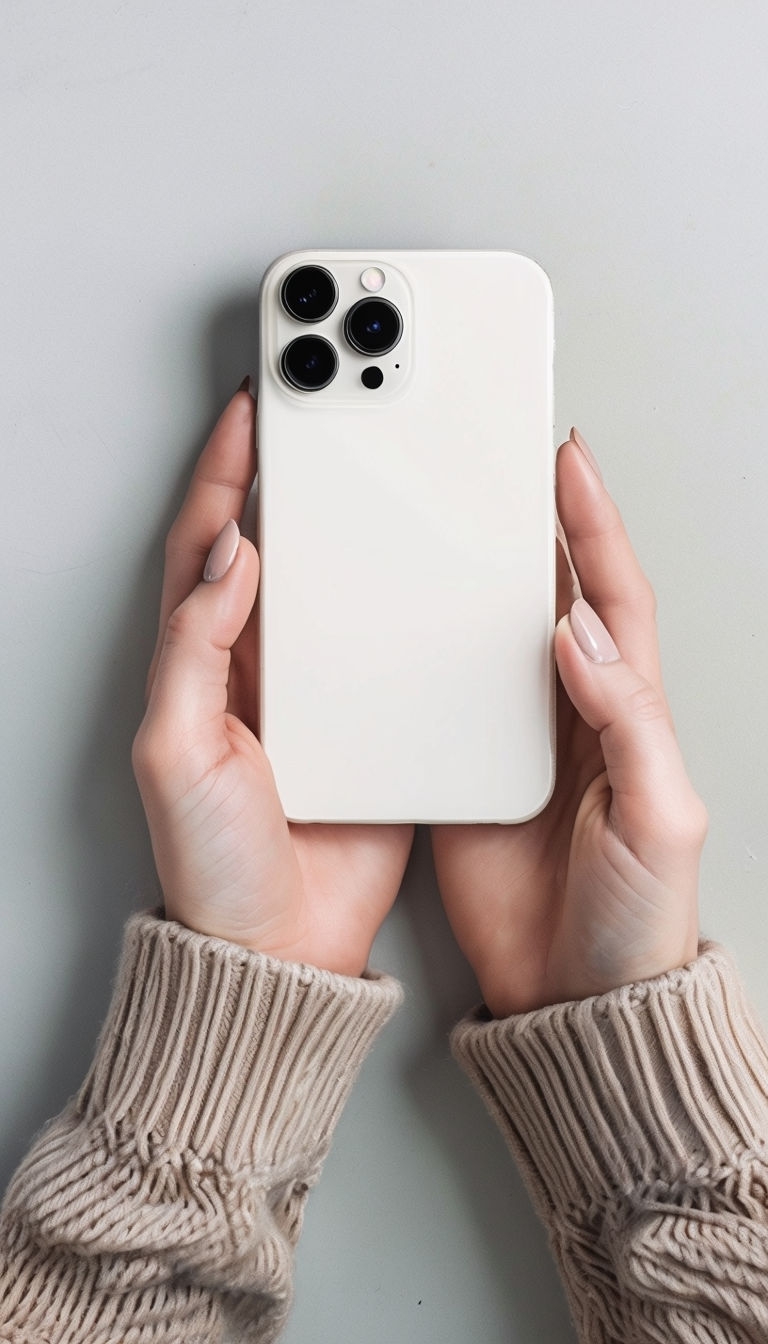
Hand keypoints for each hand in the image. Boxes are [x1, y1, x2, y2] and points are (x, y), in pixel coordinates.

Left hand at [133, 384, 412, 976]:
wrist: (285, 944)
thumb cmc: (214, 859)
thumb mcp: (178, 750)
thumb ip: (196, 650)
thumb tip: (230, 555)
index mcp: (204, 658)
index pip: (209, 540)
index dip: (228, 469)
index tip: (257, 404)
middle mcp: (260, 660)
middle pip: (280, 537)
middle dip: (299, 462)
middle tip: (328, 393)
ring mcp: (322, 685)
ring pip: (343, 577)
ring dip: (360, 514)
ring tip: (384, 449)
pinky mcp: (375, 715)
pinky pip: (396, 635)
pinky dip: (414, 588)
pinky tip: (435, 557)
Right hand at [431, 431, 706, 1015]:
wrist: (572, 996)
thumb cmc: (638, 918)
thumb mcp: (658, 817)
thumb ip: (627, 722)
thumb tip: (582, 635)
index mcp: (630, 714)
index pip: (615, 599)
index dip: (596, 528)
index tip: (567, 464)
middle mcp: (574, 715)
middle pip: (554, 599)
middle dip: (535, 528)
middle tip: (499, 467)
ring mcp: (517, 741)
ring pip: (495, 638)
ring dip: (477, 580)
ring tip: (449, 522)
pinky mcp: (467, 772)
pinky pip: (445, 696)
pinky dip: (428, 650)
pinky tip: (406, 622)